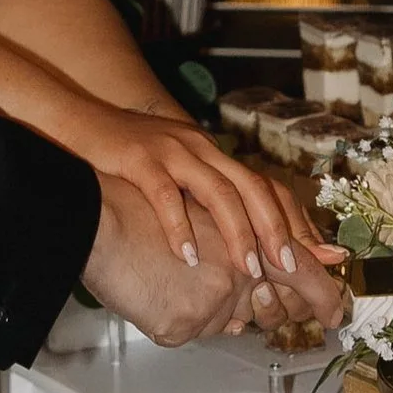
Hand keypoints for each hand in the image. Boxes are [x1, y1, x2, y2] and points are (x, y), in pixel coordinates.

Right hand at [68, 102, 346, 331]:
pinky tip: (188, 256)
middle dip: (275, 231)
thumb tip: (236, 256)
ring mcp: (172, 153)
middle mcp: (201, 150)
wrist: (76, 123)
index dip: (293, 223)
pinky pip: (166, 195)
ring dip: (238, 233)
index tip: (316, 258)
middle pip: (253, 188)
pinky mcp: (139, 159)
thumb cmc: (125, 162)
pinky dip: (180, 227)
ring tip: (248, 269)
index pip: (266, 188)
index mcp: (214, 157)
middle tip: (290, 269)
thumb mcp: (175, 177)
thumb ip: (204, 209)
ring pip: (218, 191)